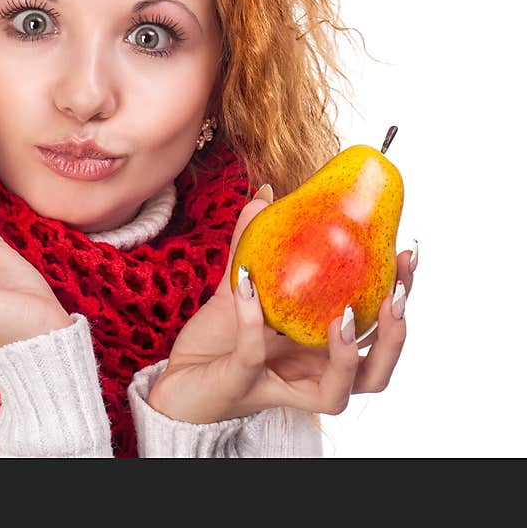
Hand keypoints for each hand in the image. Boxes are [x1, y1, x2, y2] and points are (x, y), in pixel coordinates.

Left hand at [147, 189, 415, 422]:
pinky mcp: (243, 387)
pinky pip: (253, 356)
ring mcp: (281, 386)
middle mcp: (312, 375)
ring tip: (345, 315)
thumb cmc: (218, 342)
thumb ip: (253, 245)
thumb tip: (265, 193)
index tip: (407, 251)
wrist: (177, 380)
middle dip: (393, 333)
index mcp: (321, 349)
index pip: (376, 329)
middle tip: (394, 293)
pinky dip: (252, 321)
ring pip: (338, 391)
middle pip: (375, 370)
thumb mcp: (240, 288)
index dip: (400, 295)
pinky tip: (249, 286)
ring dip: (349, 354)